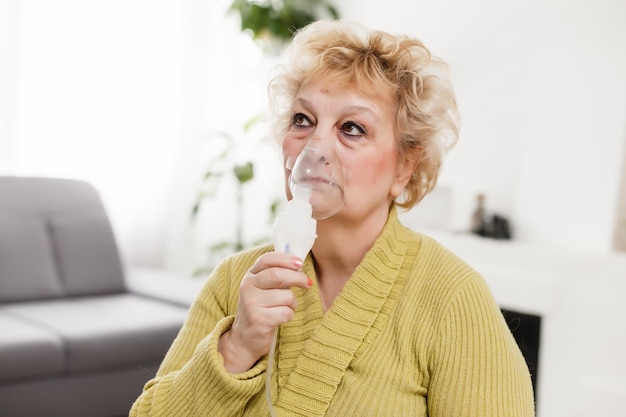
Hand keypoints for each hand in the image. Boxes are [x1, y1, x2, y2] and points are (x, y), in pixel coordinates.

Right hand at [218, 252, 310, 372]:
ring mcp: (252, 304)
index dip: (285, 258)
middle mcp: (248, 287)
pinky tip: (280, 318)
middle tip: (308, 283)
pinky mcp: (259, 320)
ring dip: (293, 303)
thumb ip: (275, 275)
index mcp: (250, 276)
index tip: (300, 263)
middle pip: (278, 274)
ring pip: (286, 296)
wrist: (243, 339)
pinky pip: (286, 312)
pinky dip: (289, 315)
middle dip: (298, 278)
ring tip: (286, 308)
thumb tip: (299, 264)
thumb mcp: (262, 289)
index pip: (267, 259)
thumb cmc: (260, 310)